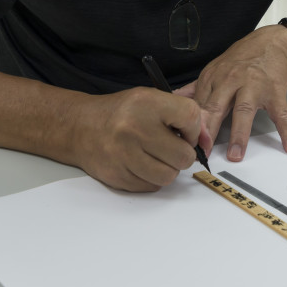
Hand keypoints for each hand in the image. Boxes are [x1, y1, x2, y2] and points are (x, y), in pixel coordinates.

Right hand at [69, 88, 206, 191]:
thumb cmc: (121, 114)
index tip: (185, 133)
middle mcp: (134, 128)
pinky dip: (151, 178)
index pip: (190, 117)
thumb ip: (181, 116)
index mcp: (146, 103)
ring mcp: (124, 155)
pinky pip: (152, 186)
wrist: (80, 127)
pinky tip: (141, 164)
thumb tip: (206, 141)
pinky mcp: (118, 176)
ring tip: (156, 157)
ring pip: (169, 176)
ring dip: (168, 169)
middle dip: (182, 155)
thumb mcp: (150, 100)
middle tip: (171, 148)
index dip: (194, 130)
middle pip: (183, 156)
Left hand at [177, 25, 286, 162]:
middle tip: (203, 151)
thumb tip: (171, 100)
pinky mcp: (275, 91)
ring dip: (240, 134)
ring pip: (244, 110)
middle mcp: (232, 81)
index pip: (199, 105)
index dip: (191, 125)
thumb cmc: (242, 60)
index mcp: (214, 79)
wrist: (271, 42)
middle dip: (209, 129)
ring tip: (236, 155)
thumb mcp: (215, 70)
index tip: (185, 144)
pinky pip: (281, 113)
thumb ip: (195, 89)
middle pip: (217, 107)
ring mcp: (254, 86)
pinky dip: (286, 131)